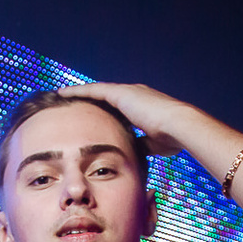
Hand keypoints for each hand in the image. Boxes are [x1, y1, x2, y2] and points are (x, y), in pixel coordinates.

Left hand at [56, 82, 194, 155]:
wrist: (179, 125)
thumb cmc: (173, 137)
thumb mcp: (155, 144)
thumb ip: (143, 144)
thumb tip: (136, 151)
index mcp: (142, 106)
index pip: (118, 107)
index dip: (104, 111)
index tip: (93, 116)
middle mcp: (134, 94)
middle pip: (106, 96)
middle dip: (90, 99)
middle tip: (74, 103)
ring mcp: (128, 92)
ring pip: (97, 91)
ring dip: (80, 93)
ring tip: (63, 94)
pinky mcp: (121, 93)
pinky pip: (94, 90)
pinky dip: (79, 91)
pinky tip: (64, 92)